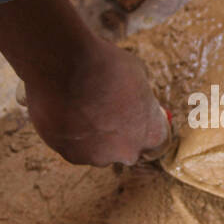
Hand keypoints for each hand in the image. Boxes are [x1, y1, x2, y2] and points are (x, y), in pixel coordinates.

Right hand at [19, 41, 169, 166]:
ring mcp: (98, 157)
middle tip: (105, 112)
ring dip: (92, 136)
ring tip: (80, 108)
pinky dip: (71, 135)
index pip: (157, 140)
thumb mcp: (138, 74)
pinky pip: (74, 147)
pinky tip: (66, 113)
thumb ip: (139, 96)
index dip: (145, 126)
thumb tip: (135, 97)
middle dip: (118, 135)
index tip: (136, 115)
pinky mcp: (71, 155)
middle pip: (126, 149)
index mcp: (152, 134)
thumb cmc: (108, 66)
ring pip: (97, 151)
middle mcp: (128, 152)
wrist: (67, 68)